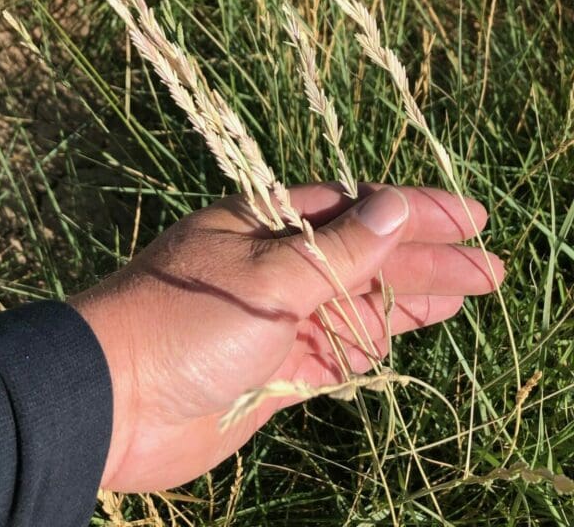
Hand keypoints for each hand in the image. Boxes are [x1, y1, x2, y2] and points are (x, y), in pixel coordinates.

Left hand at [70, 183, 503, 492]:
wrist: (115, 398)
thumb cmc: (186, 318)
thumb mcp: (269, 276)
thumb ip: (339, 249)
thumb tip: (396, 204)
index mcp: (267, 223)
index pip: (355, 209)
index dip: (415, 212)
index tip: (470, 217)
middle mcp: (275, 264)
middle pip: (365, 256)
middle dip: (425, 259)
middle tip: (489, 266)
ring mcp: (276, 316)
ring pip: (356, 302)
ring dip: (408, 298)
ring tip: (464, 293)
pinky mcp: (274, 364)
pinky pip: (335, 347)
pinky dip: (370, 340)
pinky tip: (402, 332)